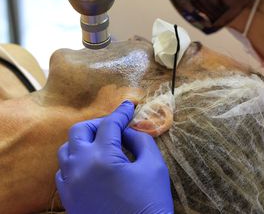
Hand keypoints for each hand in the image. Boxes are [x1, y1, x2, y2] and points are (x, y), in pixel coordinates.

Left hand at [56, 101, 173, 213]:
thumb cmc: (150, 204)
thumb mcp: (154, 166)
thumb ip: (141, 140)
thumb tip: (128, 130)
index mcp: (102, 157)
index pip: (109, 124)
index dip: (121, 112)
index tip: (129, 106)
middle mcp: (80, 167)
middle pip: (79, 130)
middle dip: (97, 124)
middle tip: (114, 127)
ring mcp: (70, 184)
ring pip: (66, 149)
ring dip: (83, 141)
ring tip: (101, 144)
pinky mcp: (68, 199)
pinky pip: (63, 171)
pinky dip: (75, 161)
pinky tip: (90, 165)